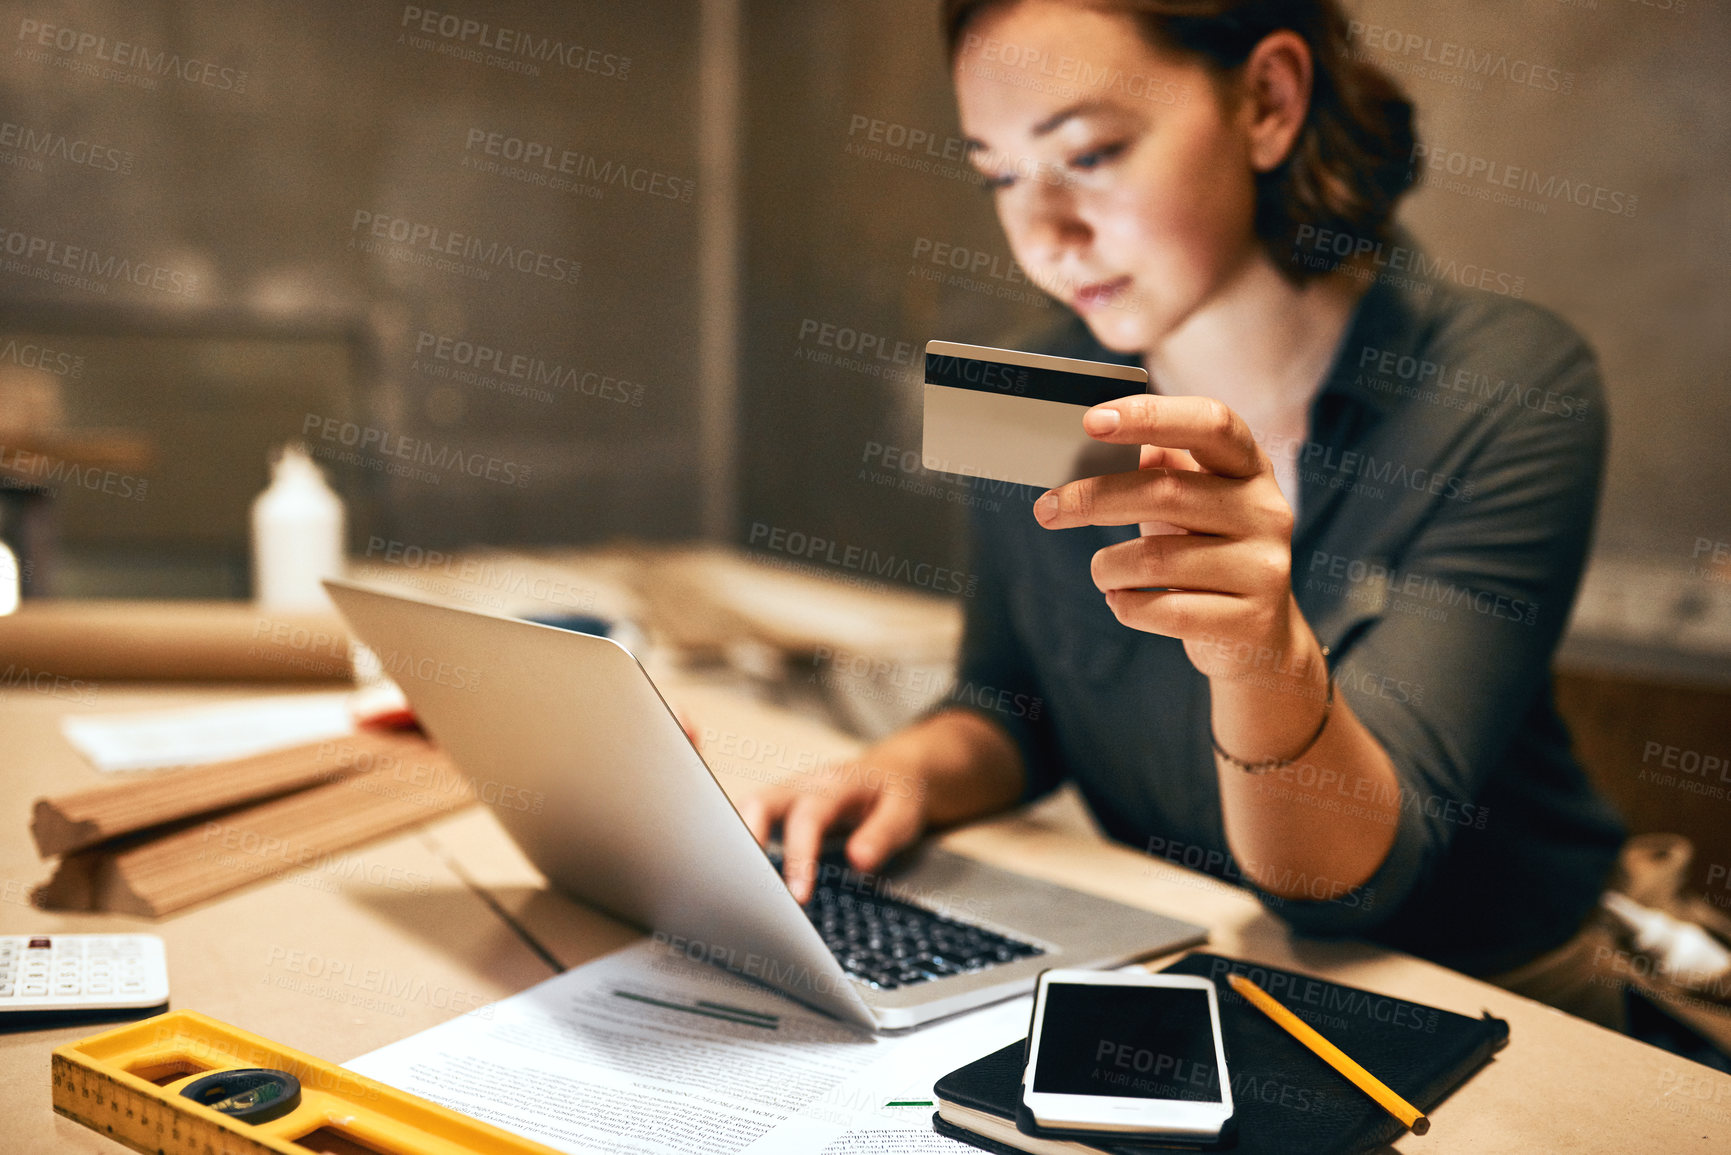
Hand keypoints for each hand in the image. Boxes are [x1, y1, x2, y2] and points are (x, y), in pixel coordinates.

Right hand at [735, 755, 928, 903]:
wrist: (893, 771)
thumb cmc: (896, 794)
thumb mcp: (904, 813)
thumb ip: (882, 836)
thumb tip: (858, 862)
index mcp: (834, 785)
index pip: (808, 818)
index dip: (799, 857)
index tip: (798, 897)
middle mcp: (801, 785)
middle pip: (758, 804)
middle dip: (745, 843)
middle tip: (745, 890)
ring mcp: (785, 795)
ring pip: (745, 811)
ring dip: (735, 846)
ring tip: (733, 891)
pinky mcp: (778, 809)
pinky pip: (748, 821)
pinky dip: (737, 846)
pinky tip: (737, 880)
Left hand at [1031, 395, 1301, 680]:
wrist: (1257, 633)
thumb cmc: (1204, 550)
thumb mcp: (1186, 501)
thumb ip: (1152, 467)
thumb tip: (1089, 446)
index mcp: (1249, 467)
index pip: (1210, 423)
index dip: (1152, 416)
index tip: (1091, 421)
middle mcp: (1267, 510)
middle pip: (1166, 492)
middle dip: (1094, 499)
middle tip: (1047, 509)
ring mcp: (1265, 567)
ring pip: (1156, 560)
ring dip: (1108, 567)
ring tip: (1104, 573)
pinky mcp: (1250, 621)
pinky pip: (1165, 611)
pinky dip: (1126, 605)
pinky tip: (1123, 601)